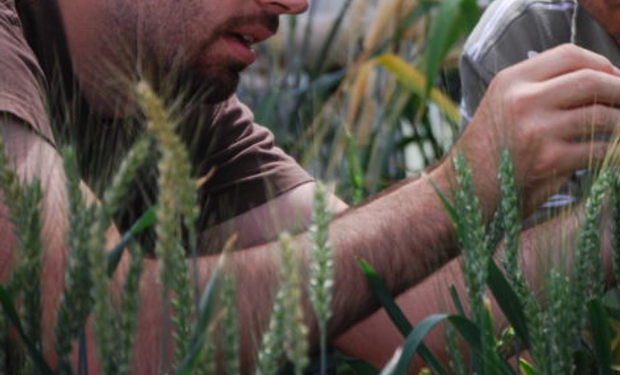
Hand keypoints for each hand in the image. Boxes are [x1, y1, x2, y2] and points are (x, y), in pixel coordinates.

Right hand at [440, 44, 619, 217]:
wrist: (463, 190)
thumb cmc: (488, 151)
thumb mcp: (502, 107)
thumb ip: (538, 90)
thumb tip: (597, 81)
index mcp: (510, 81)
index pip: (569, 55)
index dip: (601, 63)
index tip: (614, 77)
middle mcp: (522, 99)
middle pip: (591, 80)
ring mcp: (536, 129)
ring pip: (601, 115)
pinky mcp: (548, 160)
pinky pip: (598, 149)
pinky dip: (614, 154)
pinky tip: (613, 156)